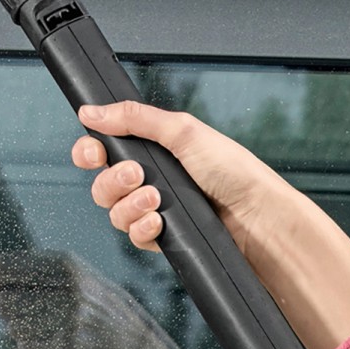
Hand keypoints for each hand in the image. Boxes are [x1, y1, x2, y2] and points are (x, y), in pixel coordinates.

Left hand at [0, 247, 216, 348]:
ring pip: (13, 325)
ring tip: (25, 323)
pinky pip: (25, 347)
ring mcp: (70, 319)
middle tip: (6, 304)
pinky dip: (23, 346)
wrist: (128, 334)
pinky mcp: (70, 347)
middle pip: (6, 299)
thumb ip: (26, 263)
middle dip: (0, 303)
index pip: (8, 266)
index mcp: (63, 264)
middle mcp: (67, 289)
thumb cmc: (85, 295)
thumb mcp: (65, 270)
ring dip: (12, 325)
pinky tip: (32, 340)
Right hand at [73, 100, 296, 258]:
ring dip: (129, 204)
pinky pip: (132, 235)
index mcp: (152, 148)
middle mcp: (150, 178)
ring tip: (156, 199)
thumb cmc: (234, 171)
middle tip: (135, 175)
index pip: (103, 148)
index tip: (93, 153)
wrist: (260, 219)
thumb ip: (134, 118)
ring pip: (114, 211)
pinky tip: (159, 222)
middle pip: (101, 183)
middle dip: (111, 179)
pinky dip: (142, 228)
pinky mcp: (163, 237)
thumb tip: (91, 111)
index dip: (90, 151)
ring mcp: (154, 209)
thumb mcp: (183, 131)